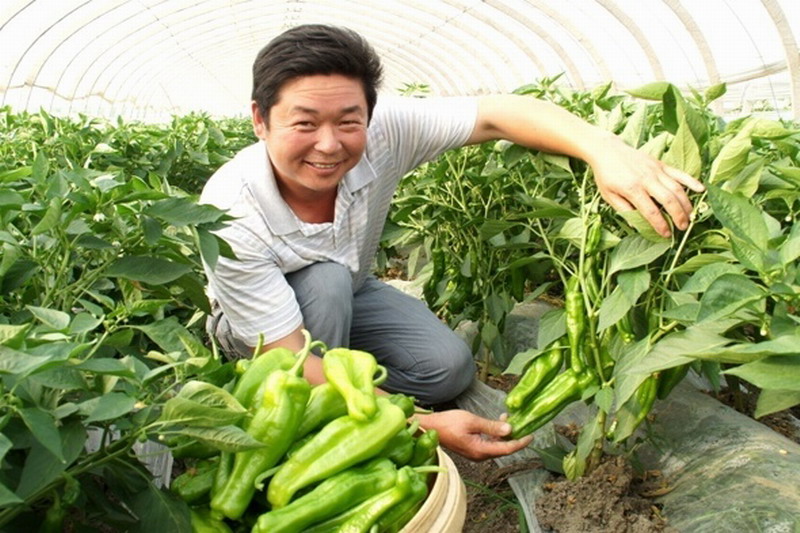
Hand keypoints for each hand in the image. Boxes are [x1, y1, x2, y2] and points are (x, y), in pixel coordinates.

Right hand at [415, 409, 532, 460]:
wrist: (429, 428)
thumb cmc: (447, 423)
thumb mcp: (471, 421)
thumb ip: (491, 426)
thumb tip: (509, 430)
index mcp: (480, 450)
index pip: (507, 449)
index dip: (520, 442)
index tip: (531, 435)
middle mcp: (479, 455)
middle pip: (502, 448)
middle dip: (513, 436)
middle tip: (520, 423)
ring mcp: (475, 453)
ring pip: (495, 445)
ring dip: (503, 434)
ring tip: (507, 418)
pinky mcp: (471, 448)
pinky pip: (488, 443)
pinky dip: (494, 434)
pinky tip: (495, 423)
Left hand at [589, 135, 704, 237]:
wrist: (607, 150)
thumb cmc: (606, 175)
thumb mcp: (609, 196)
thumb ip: (624, 210)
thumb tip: (637, 225)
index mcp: (632, 189)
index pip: (650, 211)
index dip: (660, 225)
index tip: (666, 235)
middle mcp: (647, 179)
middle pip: (668, 200)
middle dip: (678, 216)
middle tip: (683, 228)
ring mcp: (656, 170)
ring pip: (677, 188)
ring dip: (686, 203)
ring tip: (690, 216)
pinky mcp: (660, 164)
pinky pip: (679, 173)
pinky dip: (691, 181)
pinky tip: (701, 189)